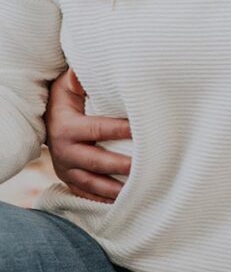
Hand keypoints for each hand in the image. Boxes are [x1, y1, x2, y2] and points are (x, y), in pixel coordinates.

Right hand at [45, 67, 131, 203]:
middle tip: (145, 167)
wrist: (44, 121)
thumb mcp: (67, 86)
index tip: (142, 130)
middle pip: (97, 162)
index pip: (98, 129)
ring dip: (115, 189)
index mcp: (67, 128)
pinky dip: (104, 199)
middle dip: (121, 166)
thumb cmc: (63, 99)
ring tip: (139, 191)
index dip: (120, 130)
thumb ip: (79, 79)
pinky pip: (87, 194)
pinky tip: (124, 202)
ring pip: (92, 184)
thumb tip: (90, 69)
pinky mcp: (69, 180)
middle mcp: (64, 152)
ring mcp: (66, 169)